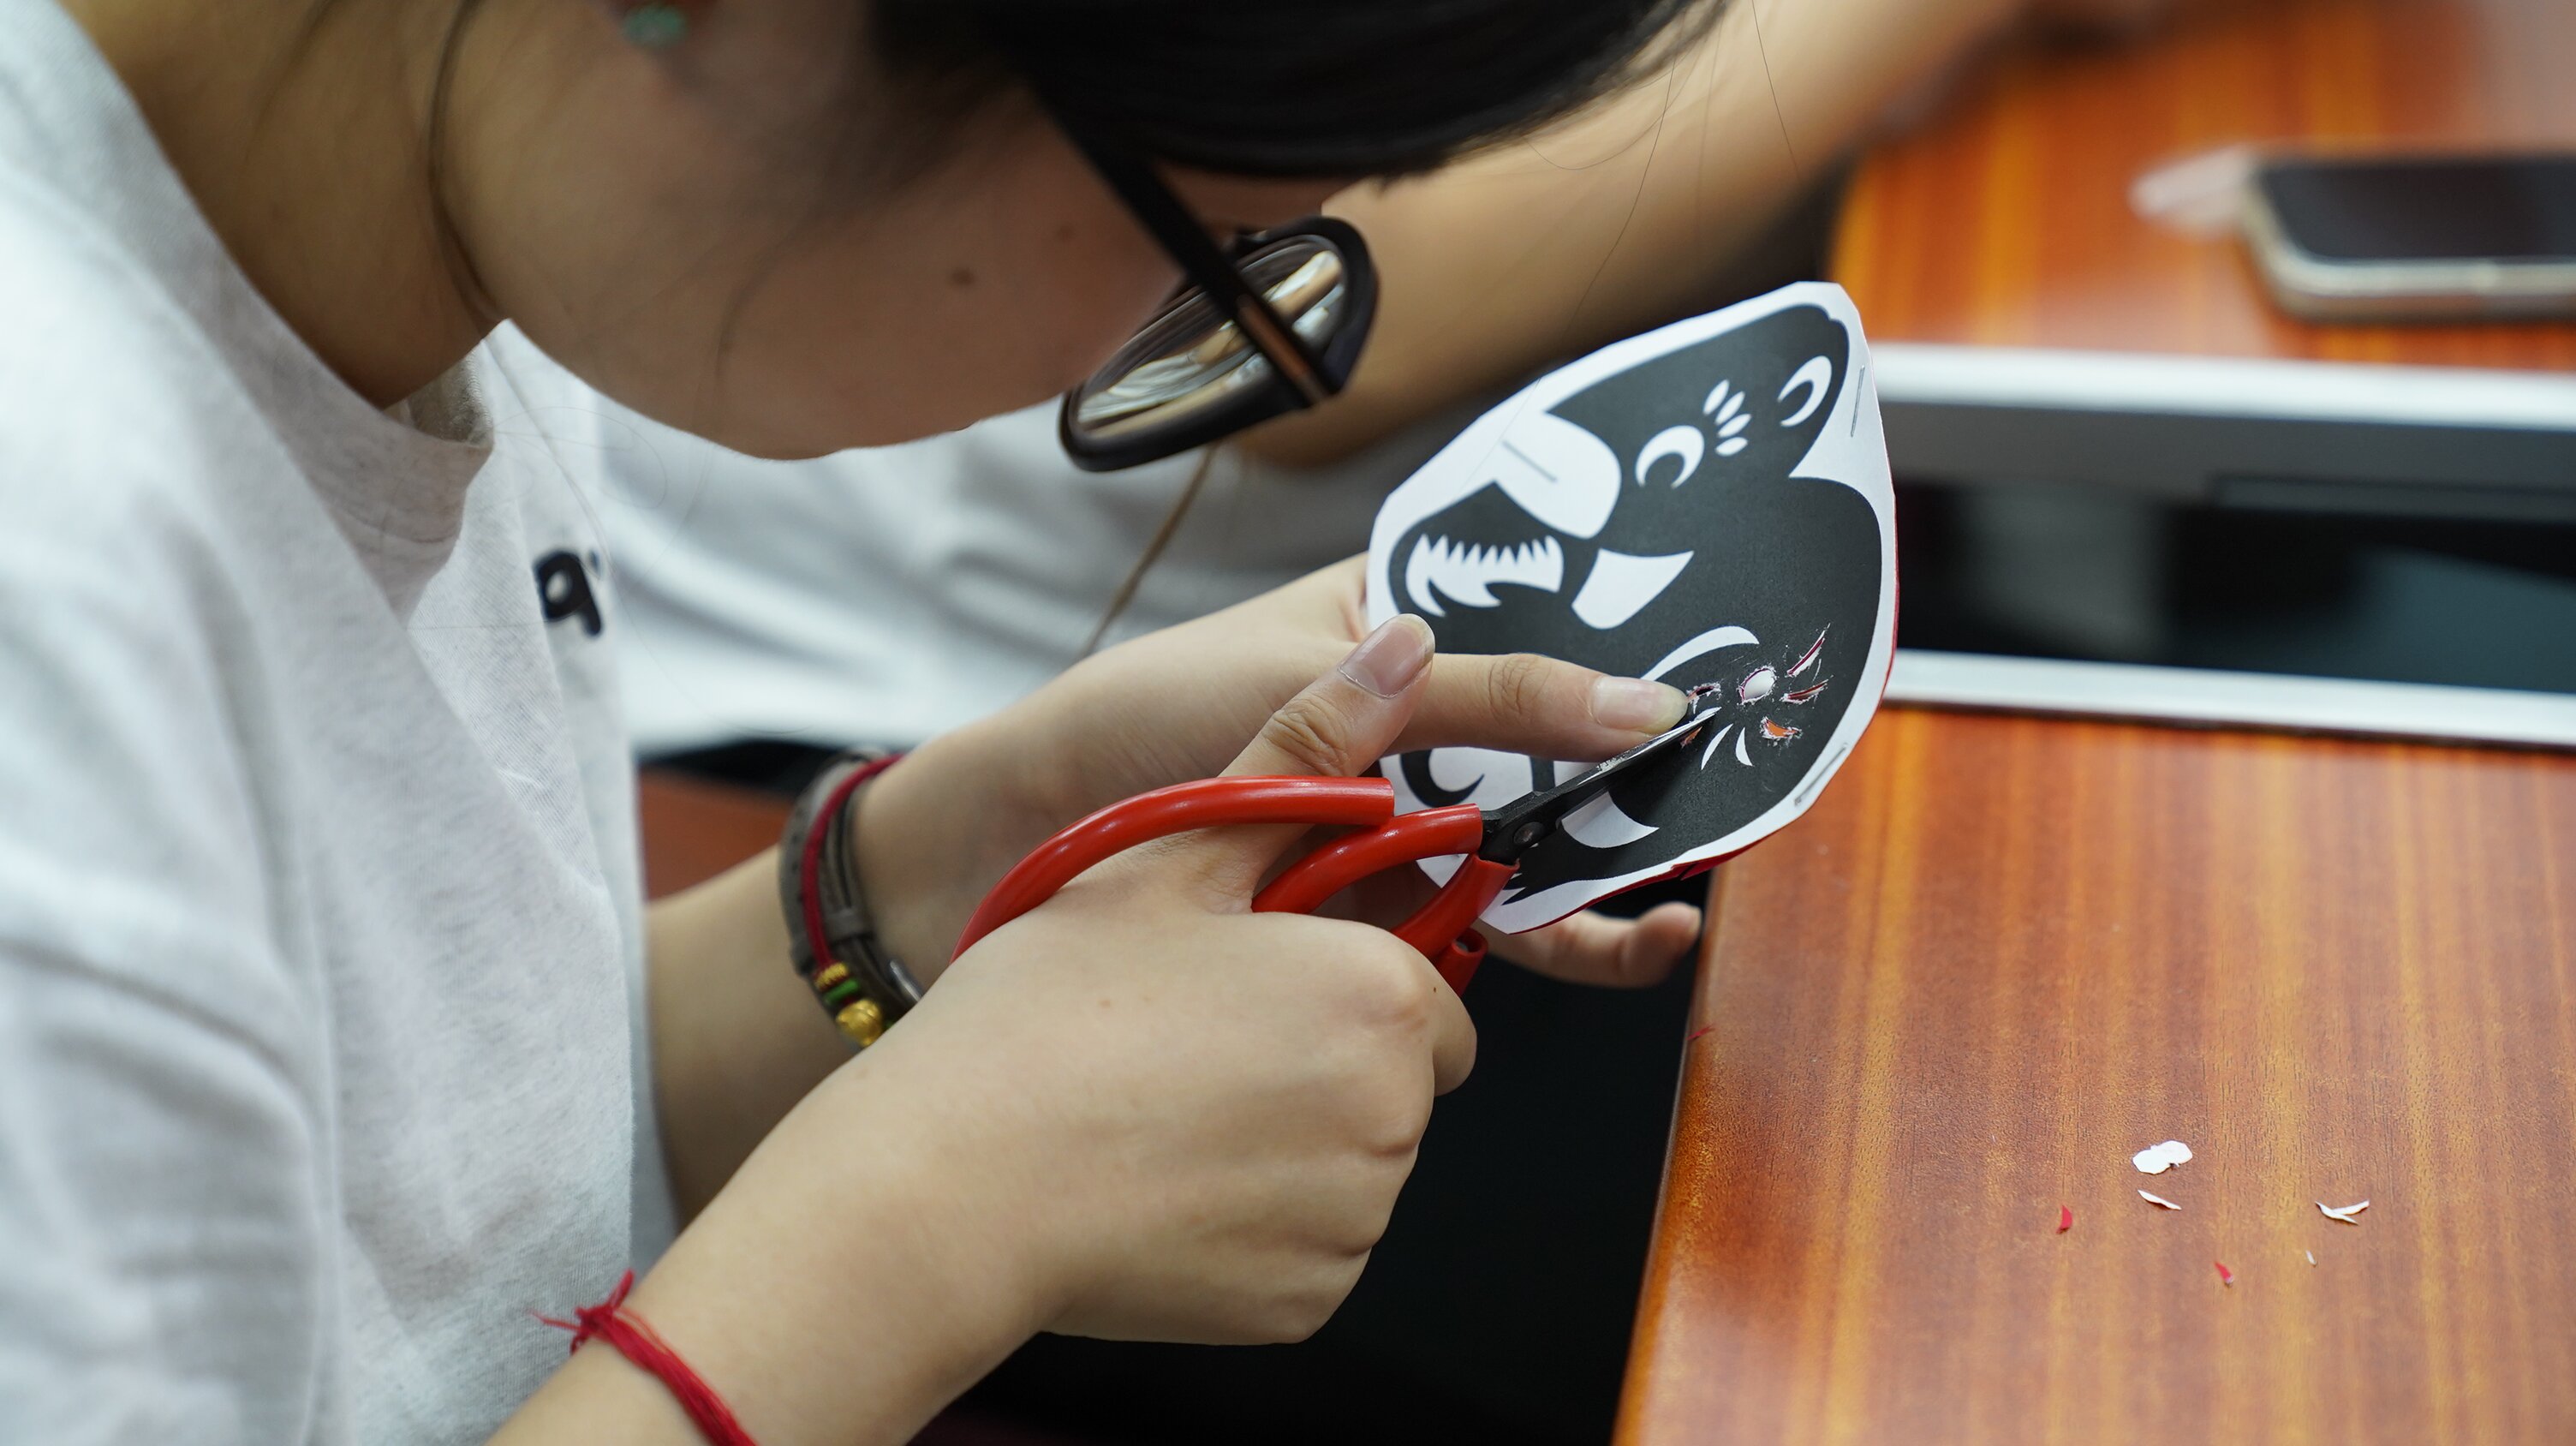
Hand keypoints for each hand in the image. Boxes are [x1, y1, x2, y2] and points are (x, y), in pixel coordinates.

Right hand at [807, 625, 1474, 1344]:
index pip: (1421, 990)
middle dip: (1316, 1059)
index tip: (1242, 980)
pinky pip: (1310, 1247)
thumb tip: (1406, 645)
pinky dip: (1258, 1224)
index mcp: (1383, 994)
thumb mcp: (1177, 853)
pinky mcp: (1307, 1304)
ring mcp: (1354, 1222)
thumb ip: (1309, 749)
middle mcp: (1396, 1115)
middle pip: (1393, 1080)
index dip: (1331, 977)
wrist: (949, 1185)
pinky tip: (1165, 1185)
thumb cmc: (1052, 1009)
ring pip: (1350, 1164)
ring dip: (1286, 1137)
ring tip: (1165, 1110)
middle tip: (1190, 1043)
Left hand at [858, 558, 1703, 986]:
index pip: (1546, 626)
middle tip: (1730, 809)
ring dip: (1610, 877)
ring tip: (1675, 911)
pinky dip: (1552, 939)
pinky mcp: (1378, 905)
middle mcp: (1413, 719)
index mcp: (1399, 621)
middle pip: (1559, 747)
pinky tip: (1611, 946)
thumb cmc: (1151, 719)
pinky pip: (1488, 921)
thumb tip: (1644, 701)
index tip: (1729, 678)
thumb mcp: (1329, 679)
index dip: (1635, 654)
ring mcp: (1401, 813)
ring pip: (1536, 844)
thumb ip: (1495, 695)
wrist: (1016, 843)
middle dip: (1642, 781)